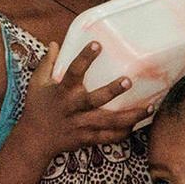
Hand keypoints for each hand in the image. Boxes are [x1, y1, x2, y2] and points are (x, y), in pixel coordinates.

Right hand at [17, 41, 140, 160]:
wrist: (34, 139)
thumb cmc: (37, 107)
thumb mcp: (37, 83)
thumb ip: (48, 63)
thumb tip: (56, 44)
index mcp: (62, 91)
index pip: (74, 71)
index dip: (85, 57)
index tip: (97, 44)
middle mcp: (73, 107)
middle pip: (95, 99)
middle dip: (112, 91)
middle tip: (129, 81)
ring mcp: (81, 124)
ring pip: (108, 121)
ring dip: (129, 116)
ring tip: (149, 108)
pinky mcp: (87, 138)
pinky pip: (108, 137)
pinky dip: (122, 133)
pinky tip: (137, 125)